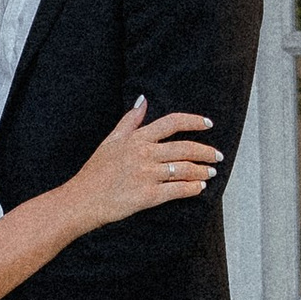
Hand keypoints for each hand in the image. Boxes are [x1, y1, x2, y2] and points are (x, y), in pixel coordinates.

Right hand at [71, 98, 221, 230]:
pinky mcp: (148, 196)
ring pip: (185, 169)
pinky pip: (177, 190)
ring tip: (211, 172)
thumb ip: (129, 121)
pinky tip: (199, 188)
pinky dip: (192, 189)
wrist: (82, 199)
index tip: (208, 124)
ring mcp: (147, 175)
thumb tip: (143, 100)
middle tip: (217, 155)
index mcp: (137, 139)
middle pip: (184, 148)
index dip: (193, 121)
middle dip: (206, 151)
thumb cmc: (95, 171)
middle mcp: (144, 154)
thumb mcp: (110, 140)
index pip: (172, 122)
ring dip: (202, 171)